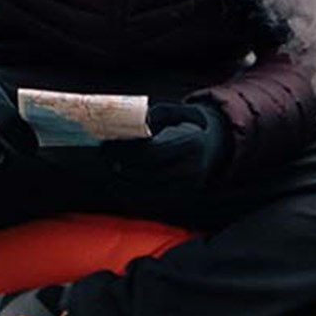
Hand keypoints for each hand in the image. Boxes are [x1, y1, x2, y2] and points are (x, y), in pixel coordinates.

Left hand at [97, 99, 229, 188]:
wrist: (212, 147)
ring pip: (145, 191)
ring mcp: (186, 188)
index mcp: (193, 144)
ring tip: (108, 166)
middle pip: (145, 172)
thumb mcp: (174, 112)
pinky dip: (128, 194)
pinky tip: (115, 182)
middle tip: (103, 154)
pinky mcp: (179, 200)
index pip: (151, 152)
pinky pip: (148, 203)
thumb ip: (152, 116)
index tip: (106, 144)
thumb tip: (125, 123)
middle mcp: (192, 169)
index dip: (125, 150)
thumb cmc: (186, 125)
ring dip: (120, 180)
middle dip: (119, 164)